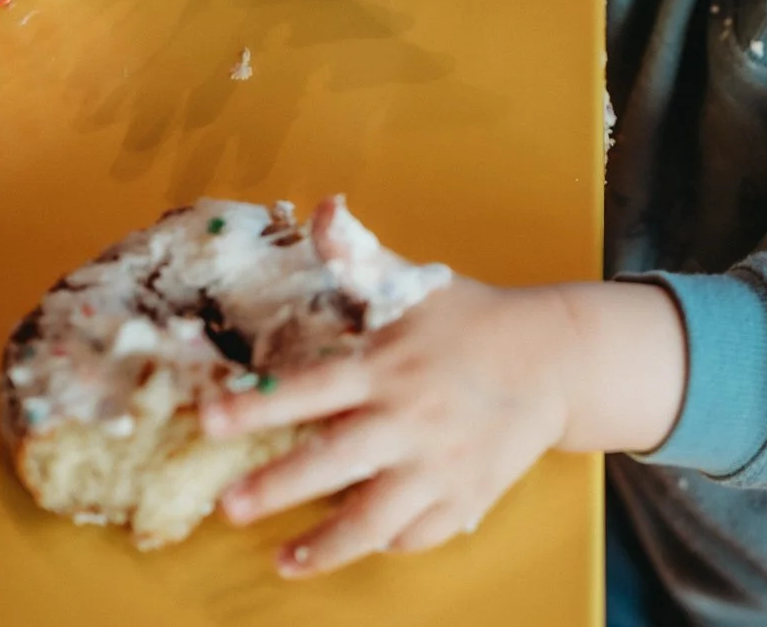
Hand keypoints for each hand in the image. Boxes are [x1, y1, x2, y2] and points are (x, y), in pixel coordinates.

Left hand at [204, 276, 572, 577]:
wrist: (557, 359)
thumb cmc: (476, 321)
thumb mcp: (417, 285)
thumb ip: (359, 256)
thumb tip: (322, 207)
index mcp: (388, 367)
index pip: (309, 389)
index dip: (255, 407)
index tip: (209, 422)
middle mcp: (409, 419)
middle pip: (332, 462)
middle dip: (276, 487)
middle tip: (229, 507)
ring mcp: (440, 464)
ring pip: (373, 518)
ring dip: (323, 545)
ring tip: (283, 560)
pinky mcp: (468, 495)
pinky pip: (418, 533)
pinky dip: (386, 543)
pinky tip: (359, 543)